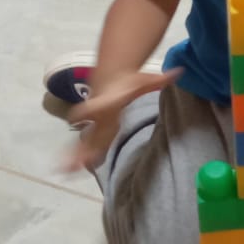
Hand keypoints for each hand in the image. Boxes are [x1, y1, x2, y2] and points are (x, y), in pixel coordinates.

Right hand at [65, 67, 179, 172]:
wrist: (111, 78)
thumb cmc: (131, 82)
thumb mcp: (146, 80)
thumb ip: (161, 79)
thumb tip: (179, 71)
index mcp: (109, 104)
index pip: (96, 107)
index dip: (88, 111)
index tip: (79, 117)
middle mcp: (101, 118)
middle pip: (90, 133)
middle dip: (83, 146)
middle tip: (73, 161)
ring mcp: (96, 126)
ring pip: (84, 143)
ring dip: (74, 156)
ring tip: (63, 171)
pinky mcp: (95, 132)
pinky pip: (85, 147)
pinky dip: (76, 158)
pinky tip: (67, 172)